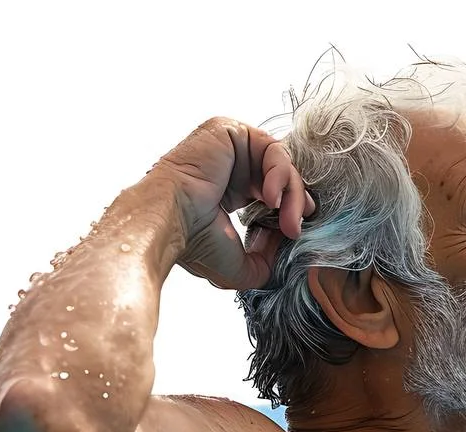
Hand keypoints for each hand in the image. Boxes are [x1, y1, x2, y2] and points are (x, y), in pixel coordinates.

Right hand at [152, 117, 316, 289]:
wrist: (170, 221)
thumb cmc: (194, 242)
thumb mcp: (242, 265)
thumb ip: (268, 260)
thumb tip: (288, 245)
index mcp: (229, 192)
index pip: (275, 193)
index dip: (290, 211)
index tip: (293, 234)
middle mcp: (229, 167)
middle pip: (282, 178)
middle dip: (295, 205)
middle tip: (294, 230)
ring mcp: (229, 148)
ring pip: (282, 164)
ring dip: (292, 195)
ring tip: (287, 221)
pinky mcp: (229, 130)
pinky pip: (273, 149)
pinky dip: (281, 176)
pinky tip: (272, 200)